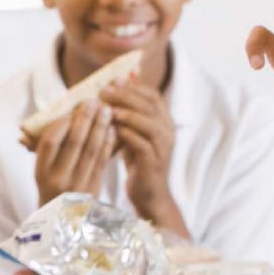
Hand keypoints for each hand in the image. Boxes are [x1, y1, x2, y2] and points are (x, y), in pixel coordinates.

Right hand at [34, 101, 116, 205]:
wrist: (61, 222)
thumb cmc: (51, 189)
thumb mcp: (44, 172)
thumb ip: (52, 150)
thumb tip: (69, 116)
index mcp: (41, 172)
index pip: (50, 141)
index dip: (63, 122)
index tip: (73, 108)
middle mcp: (58, 179)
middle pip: (74, 143)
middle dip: (86, 119)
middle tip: (94, 102)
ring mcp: (77, 186)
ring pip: (92, 150)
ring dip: (101, 128)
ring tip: (107, 111)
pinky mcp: (94, 190)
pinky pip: (103, 162)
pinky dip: (108, 143)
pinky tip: (112, 129)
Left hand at [100, 78, 174, 218]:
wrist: (149, 194)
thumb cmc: (138, 161)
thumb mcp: (135, 132)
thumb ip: (130, 111)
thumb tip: (122, 81)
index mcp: (164, 122)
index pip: (153, 95)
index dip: (134, 86)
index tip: (114, 80)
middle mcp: (168, 132)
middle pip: (151, 106)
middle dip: (127, 96)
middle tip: (105, 91)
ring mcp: (163, 148)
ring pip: (149, 123)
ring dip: (128, 114)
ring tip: (108, 109)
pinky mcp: (154, 164)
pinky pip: (143, 145)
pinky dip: (128, 135)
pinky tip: (112, 131)